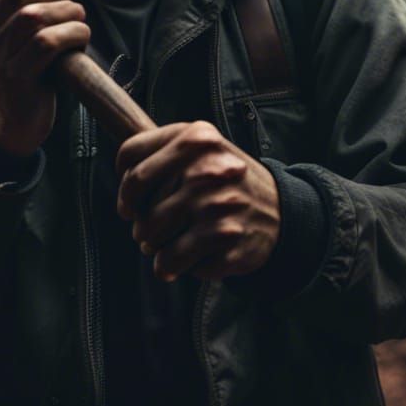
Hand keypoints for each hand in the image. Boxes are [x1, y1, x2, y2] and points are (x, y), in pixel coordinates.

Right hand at [0, 0, 89, 156]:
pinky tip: (80, 38)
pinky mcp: (17, 80)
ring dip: (67, 10)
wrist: (14, 126)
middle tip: (68, 1)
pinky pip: (46, 44)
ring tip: (78, 19)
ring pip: (33, 15)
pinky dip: (72, 33)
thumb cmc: (24, 69)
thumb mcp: (15, 29)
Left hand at [115, 121, 280, 282]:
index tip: (130, 203)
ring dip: (155, 249)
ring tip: (174, 243)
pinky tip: (198, 255)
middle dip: (139, 225)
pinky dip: (178, 266)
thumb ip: (158, 154)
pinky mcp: (227, 240)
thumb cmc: (225, 182)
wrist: (282, 211)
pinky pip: (174, 263)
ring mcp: (217, 205)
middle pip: (137, 207)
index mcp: (195, 138)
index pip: (130, 159)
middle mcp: (206, 168)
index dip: (125, 188)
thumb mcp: (200, 149)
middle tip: (150, 231)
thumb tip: (122, 189)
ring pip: (150, 240)